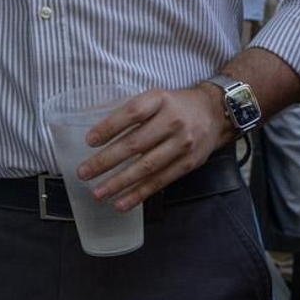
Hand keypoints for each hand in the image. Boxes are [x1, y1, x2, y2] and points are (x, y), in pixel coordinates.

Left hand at [74, 86, 232, 209]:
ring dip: (119, 183)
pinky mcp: (188, 164)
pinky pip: (160, 182)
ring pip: (146, 167)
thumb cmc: (176, 105)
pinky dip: (139, 194)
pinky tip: (121, 202)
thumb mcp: (156, 97)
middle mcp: (172, 121)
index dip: (109, 127)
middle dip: (106, 161)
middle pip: (135, 143)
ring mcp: (182, 144)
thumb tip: (98, 132)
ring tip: (98, 193)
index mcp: (159, 100)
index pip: (131, 113)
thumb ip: (132, 112)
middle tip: (84, 172)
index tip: (89, 141)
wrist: (215, 113)